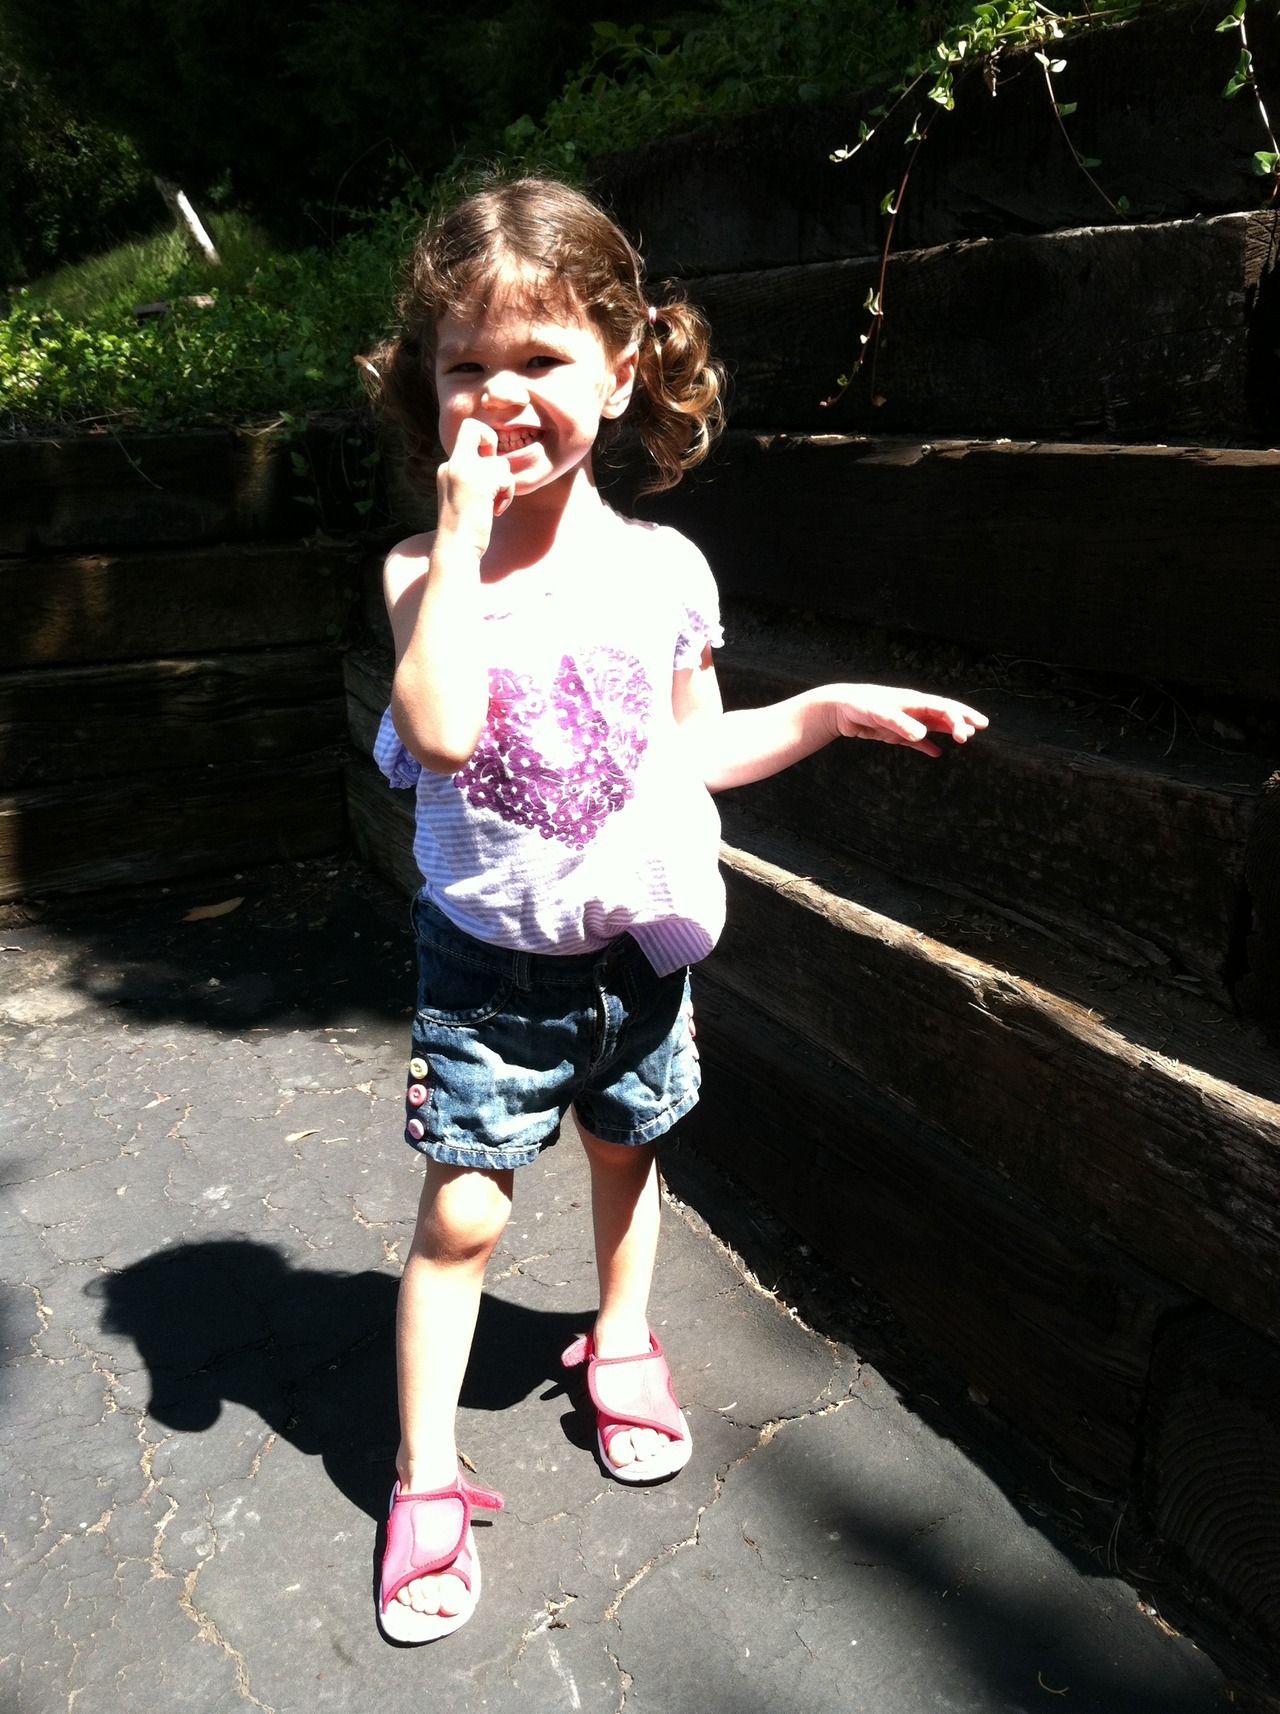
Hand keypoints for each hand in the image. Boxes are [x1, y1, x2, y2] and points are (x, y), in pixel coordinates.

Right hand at [435, 418, 516, 554]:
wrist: (455, 551)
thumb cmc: (463, 530)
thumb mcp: (461, 496)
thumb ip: (471, 476)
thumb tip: (493, 461)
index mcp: (447, 468)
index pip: (465, 429)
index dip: (482, 436)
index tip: (487, 460)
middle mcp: (452, 465)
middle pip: (475, 428)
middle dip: (491, 441)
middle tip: (493, 469)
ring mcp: (464, 473)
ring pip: (500, 461)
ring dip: (504, 483)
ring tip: (494, 503)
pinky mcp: (479, 485)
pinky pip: (506, 477)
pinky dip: (507, 494)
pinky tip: (496, 510)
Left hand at [826, 684, 987, 757]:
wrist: (839, 708)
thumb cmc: (860, 706)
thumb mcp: (880, 714)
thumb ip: (901, 724)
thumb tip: (923, 735)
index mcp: (913, 701)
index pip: (943, 708)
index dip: (959, 718)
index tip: (968, 734)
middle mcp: (912, 709)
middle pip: (943, 713)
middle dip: (963, 719)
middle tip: (983, 726)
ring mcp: (905, 720)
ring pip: (933, 725)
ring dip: (949, 730)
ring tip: (966, 738)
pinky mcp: (894, 732)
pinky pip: (916, 740)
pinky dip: (927, 745)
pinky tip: (936, 753)